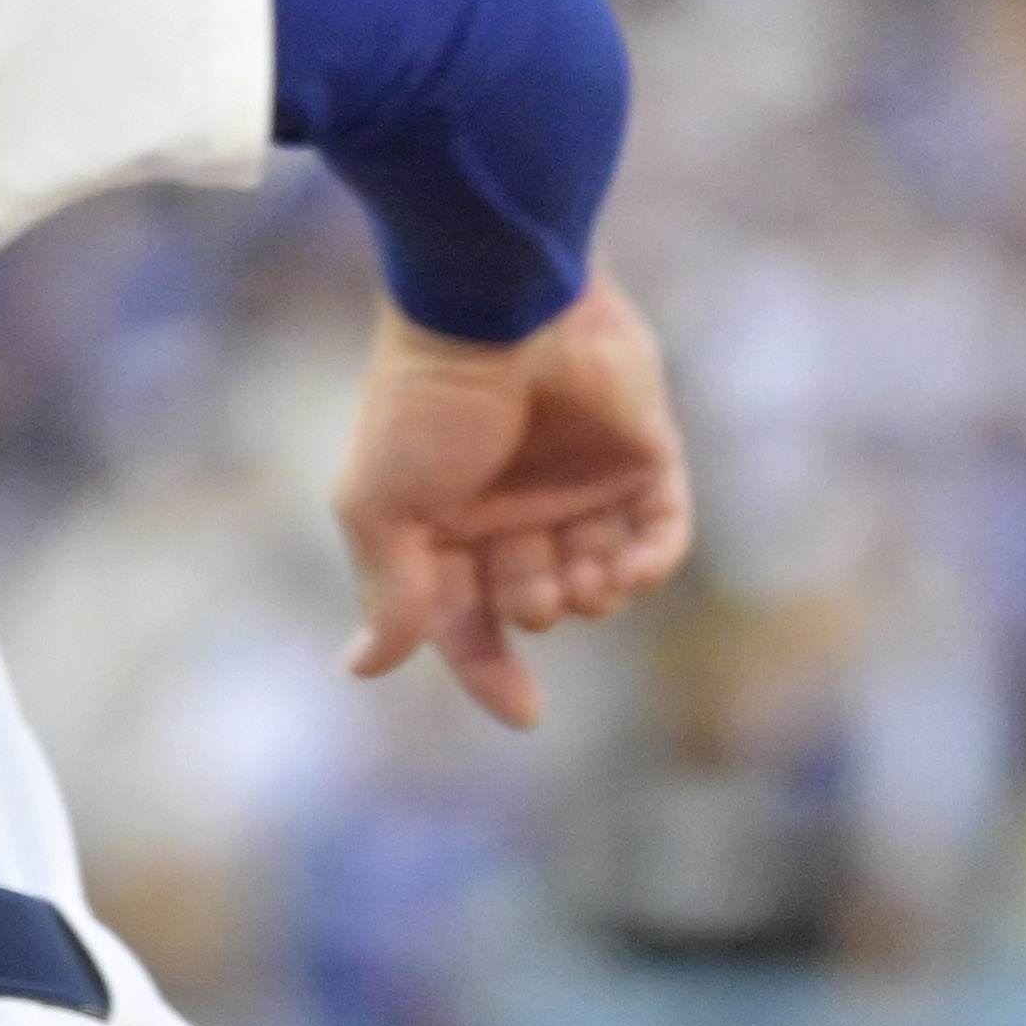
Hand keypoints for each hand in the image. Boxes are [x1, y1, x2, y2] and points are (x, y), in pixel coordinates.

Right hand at [332, 276, 692, 730]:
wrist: (500, 312)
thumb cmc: (427, 408)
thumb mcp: (383, 508)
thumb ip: (390, 593)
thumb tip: (362, 670)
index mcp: (443, 524)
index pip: (466, 621)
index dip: (491, 671)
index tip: (526, 713)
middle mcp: (511, 510)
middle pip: (534, 605)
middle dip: (535, 606)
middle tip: (527, 579)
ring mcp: (578, 485)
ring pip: (601, 583)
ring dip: (595, 593)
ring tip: (582, 569)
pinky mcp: (641, 457)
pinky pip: (663, 535)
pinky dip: (653, 562)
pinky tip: (632, 566)